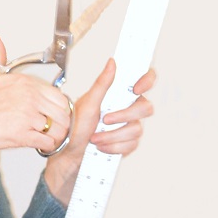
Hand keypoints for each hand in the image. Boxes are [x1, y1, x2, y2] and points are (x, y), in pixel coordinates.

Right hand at [0, 38, 73, 159]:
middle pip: (62, 112)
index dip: (58, 106)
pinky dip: (46, 146)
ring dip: (55, 135)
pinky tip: (39, 145)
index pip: (57, 94)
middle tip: (54, 127)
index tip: (53, 112)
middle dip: (61, 122)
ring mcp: (26, 116)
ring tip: (48, 138)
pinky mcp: (21, 135)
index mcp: (23, 82)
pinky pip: (46, 143)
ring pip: (58, 129)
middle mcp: (28, 97)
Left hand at [43, 64, 156, 203]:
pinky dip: (113, 147)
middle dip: (123, 116)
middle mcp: (128, 109)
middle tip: (105, 120)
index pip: (145, 81)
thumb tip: (112, 62)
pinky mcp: (129, 143)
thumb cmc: (75, 128)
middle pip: (145, 108)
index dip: (147, 81)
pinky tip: (101, 146)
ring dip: (113, 135)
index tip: (136, 88)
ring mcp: (130, 126)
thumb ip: (102, 83)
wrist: (70, 154)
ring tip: (95, 138)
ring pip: (137, 129)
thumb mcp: (87, 103)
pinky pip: (132, 144)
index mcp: (120, 95)